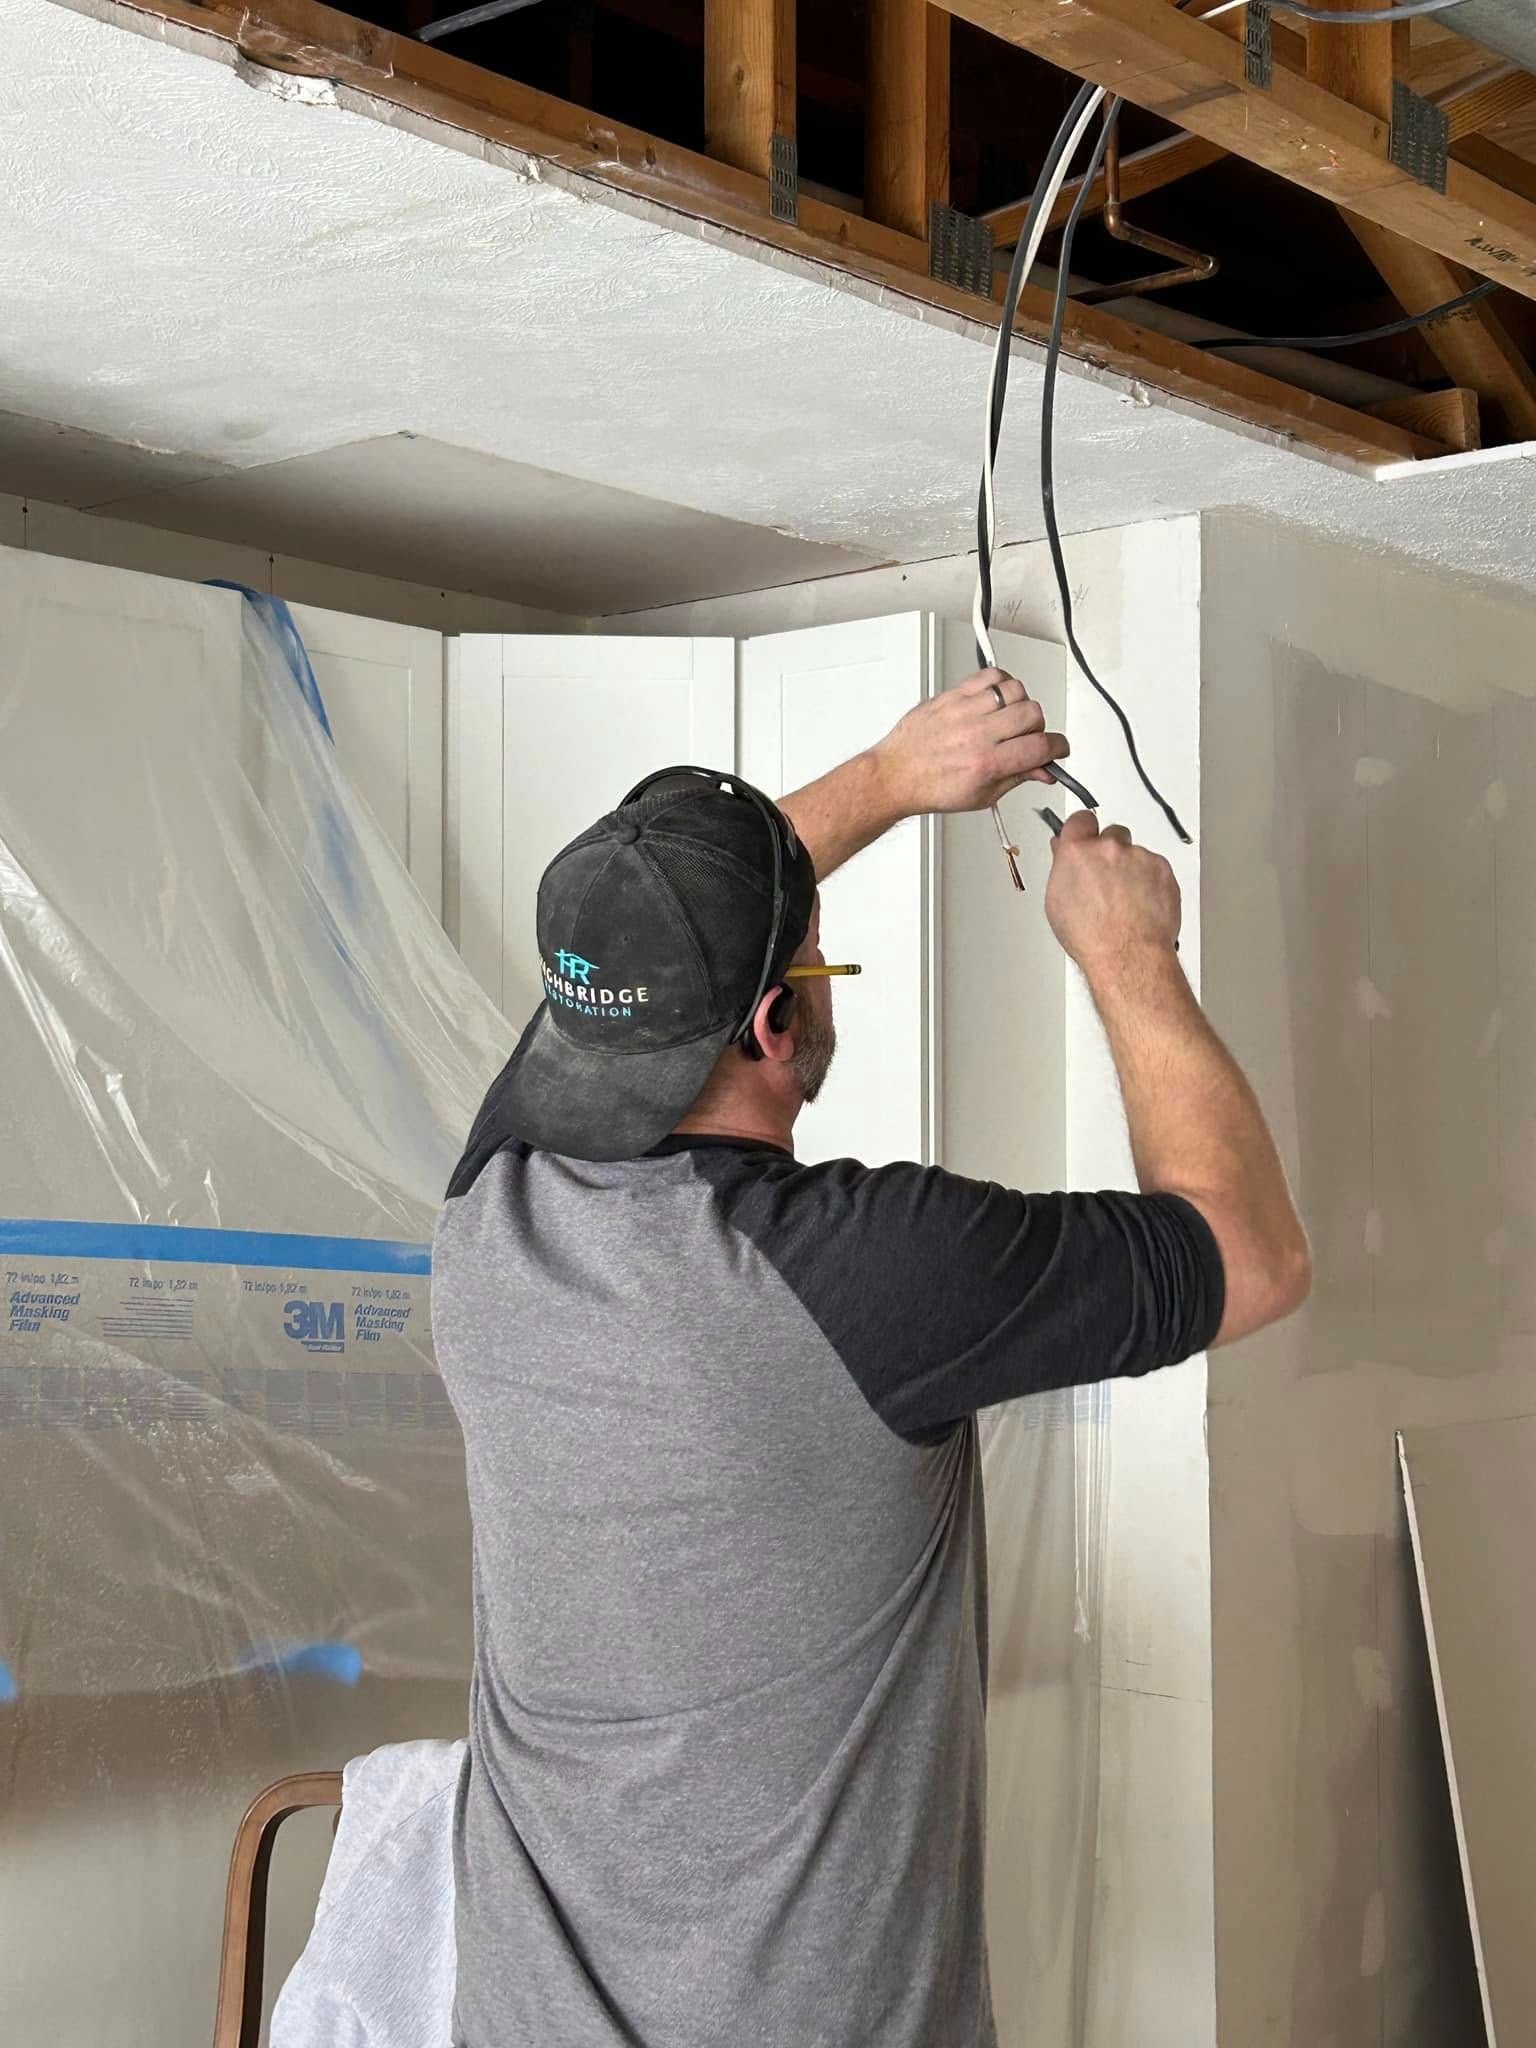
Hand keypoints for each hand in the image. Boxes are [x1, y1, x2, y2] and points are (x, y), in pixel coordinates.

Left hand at [871, 669, 1069, 818]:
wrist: (897, 775)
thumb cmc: (932, 787)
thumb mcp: (982, 795)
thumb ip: (1018, 778)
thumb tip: (1045, 770)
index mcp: (986, 764)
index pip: (1040, 747)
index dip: (1057, 748)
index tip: (1057, 749)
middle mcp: (976, 734)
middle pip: (1032, 714)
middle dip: (1038, 727)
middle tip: (1027, 736)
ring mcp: (964, 711)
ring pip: (1015, 690)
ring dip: (1020, 704)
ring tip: (1009, 718)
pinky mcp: (952, 696)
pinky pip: (989, 676)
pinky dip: (1001, 684)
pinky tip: (997, 699)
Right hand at [1044, 811, 1181, 975]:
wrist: (1127, 953)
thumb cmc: (1092, 936)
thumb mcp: (1057, 903)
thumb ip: (1063, 869)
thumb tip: (1064, 856)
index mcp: (1077, 852)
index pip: (1080, 820)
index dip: (1083, 828)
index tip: (1085, 833)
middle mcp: (1108, 848)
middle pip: (1111, 835)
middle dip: (1110, 852)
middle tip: (1108, 879)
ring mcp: (1138, 856)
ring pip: (1136, 854)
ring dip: (1132, 870)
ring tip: (1126, 901)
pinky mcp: (1162, 868)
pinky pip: (1155, 868)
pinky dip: (1151, 882)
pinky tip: (1142, 904)